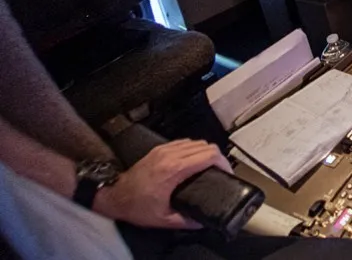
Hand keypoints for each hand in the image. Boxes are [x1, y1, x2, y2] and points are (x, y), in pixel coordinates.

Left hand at [93, 140, 231, 228]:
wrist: (113, 197)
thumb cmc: (135, 206)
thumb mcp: (163, 219)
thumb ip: (186, 221)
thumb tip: (202, 221)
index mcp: (174, 170)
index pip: (209, 155)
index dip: (223, 163)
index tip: (226, 172)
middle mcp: (170, 156)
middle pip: (206, 146)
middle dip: (218, 157)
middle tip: (220, 170)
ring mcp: (164, 150)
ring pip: (196, 142)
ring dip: (206, 152)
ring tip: (209, 165)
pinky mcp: (158, 150)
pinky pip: (184, 142)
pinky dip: (193, 149)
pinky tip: (193, 160)